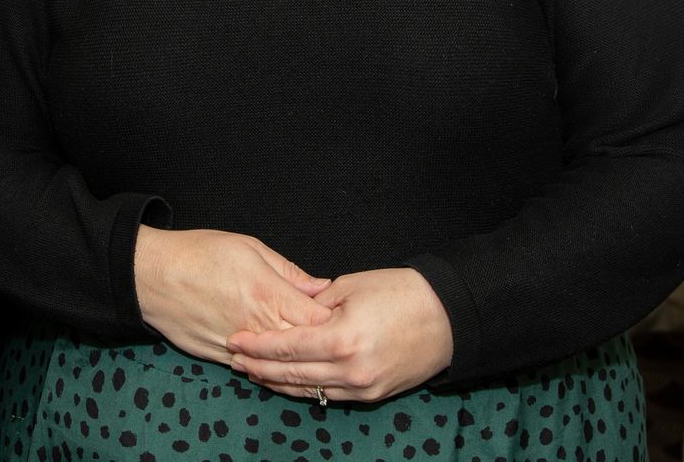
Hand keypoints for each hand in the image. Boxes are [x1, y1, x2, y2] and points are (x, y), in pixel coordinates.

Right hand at [133, 227, 332, 363]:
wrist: (152, 276)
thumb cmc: (199, 254)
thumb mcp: (250, 247)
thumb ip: (289, 272)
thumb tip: (321, 287)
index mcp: (269, 295)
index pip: (319, 320)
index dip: (336, 320)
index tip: (344, 315)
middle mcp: (257, 326)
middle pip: (305, 347)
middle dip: (322, 342)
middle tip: (334, 336)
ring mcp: (239, 346)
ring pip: (280, 365)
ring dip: (296, 359)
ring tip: (310, 352)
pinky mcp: (221, 357)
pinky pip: (254, 369)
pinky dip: (269, 366)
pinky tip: (278, 360)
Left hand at [225, 268, 453, 402]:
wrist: (448, 318)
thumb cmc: (402, 293)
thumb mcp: (351, 286)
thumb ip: (315, 302)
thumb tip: (289, 311)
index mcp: (341, 338)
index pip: (286, 347)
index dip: (256, 346)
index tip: (235, 340)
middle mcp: (348, 370)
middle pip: (291, 374)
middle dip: (259, 368)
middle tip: (235, 360)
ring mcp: (361, 387)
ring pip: (307, 390)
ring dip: (278, 383)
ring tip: (254, 373)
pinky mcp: (372, 395)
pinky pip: (329, 396)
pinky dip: (306, 389)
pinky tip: (289, 382)